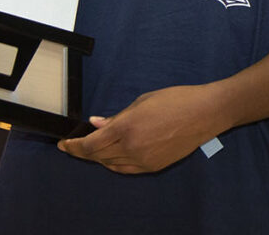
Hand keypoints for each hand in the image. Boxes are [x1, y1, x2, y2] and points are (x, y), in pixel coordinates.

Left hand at [57, 84, 225, 173]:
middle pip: (97, 156)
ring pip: (110, 164)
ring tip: (91, 149)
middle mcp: (132, 147)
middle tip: (72, 146)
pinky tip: (111, 156)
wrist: (205, 113)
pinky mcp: (154, 166)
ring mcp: (143, 160)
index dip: (73, 146)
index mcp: (126, 127)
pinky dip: (114, 163)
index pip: (90, 144)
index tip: (63, 144)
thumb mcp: (142, 102)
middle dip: (82, 151)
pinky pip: (126, 169)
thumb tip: (97, 124)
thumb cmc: (176, 100)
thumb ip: (116, 117)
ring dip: (98, 157)